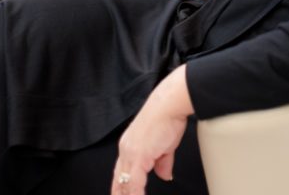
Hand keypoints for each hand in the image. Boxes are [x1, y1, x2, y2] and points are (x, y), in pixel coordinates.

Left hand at [110, 66, 193, 193]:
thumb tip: (164, 175)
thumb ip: (162, 162)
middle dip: (120, 194)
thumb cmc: (168, 117)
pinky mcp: (138, 156)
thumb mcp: (166, 145)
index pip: (120, 173)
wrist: (170, 104)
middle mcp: (126, 149)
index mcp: (129, 145)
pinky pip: (134, 183)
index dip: (120, 188)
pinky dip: (136, 194)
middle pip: (118, 181)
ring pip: (124, 184)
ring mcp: (130, 153)